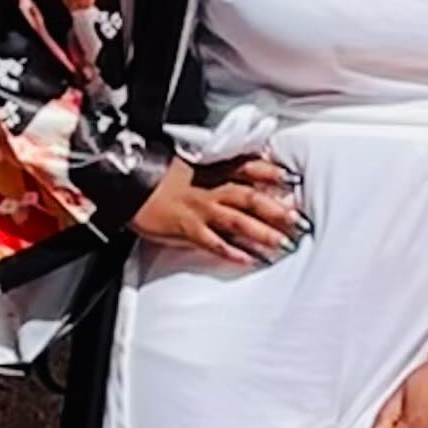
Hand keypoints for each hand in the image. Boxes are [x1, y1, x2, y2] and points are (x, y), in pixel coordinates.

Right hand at [132, 151, 303, 271]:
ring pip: (237, 220)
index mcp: (213, 171)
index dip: (271, 172)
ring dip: (262, 232)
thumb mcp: (192, 168)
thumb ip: (218, 172)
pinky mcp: (185, 227)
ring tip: (283, 244)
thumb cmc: (161, 179)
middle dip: (276, 209)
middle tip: (299, 220)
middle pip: (250, 197)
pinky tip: (248, 260)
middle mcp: (210, 188)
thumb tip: (247, 176)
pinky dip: (231, 251)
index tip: (292, 178)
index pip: (248, 167)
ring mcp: (199, 209)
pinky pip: (212, 242)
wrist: (128, 186)